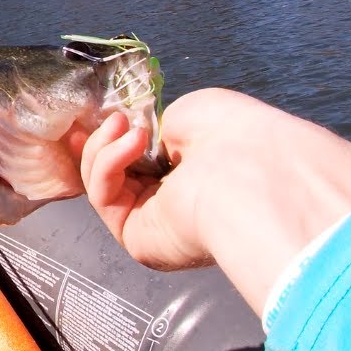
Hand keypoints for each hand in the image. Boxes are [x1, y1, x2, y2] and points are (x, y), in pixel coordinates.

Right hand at [80, 88, 350, 313]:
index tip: (103, 117)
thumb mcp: (191, 112)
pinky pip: (104, 197)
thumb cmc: (235, 135)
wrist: (250, 169)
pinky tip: (132, 142)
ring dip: (106, 147)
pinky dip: (109, 164)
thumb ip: (157, 127)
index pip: (141, 161)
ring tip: (129, 127)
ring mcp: (154, 223)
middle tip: (109, 118)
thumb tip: (137, 140)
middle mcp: (174, 203)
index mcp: (194, 175)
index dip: (116, 139)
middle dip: (100, 144)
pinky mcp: (137, 238)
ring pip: (103, 185)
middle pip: (115, 174)